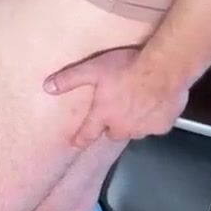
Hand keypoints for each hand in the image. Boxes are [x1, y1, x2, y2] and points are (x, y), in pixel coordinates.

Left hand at [44, 46, 189, 147]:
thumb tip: (47, 87)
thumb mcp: (92, 68)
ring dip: (133, 122)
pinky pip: (155, 127)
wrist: (163, 68)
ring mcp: (144, 128)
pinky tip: (155, 103)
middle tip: (115, 111)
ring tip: (136, 105)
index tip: (76, 144)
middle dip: (112, 125)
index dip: (80, 139)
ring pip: (135, 131)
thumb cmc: (127, 67)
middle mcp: (122, 126)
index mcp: (103, 115)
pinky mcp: (163, 126)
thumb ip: (69, 79)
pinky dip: (154, 119)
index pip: (87, 134)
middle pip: (113, 133)